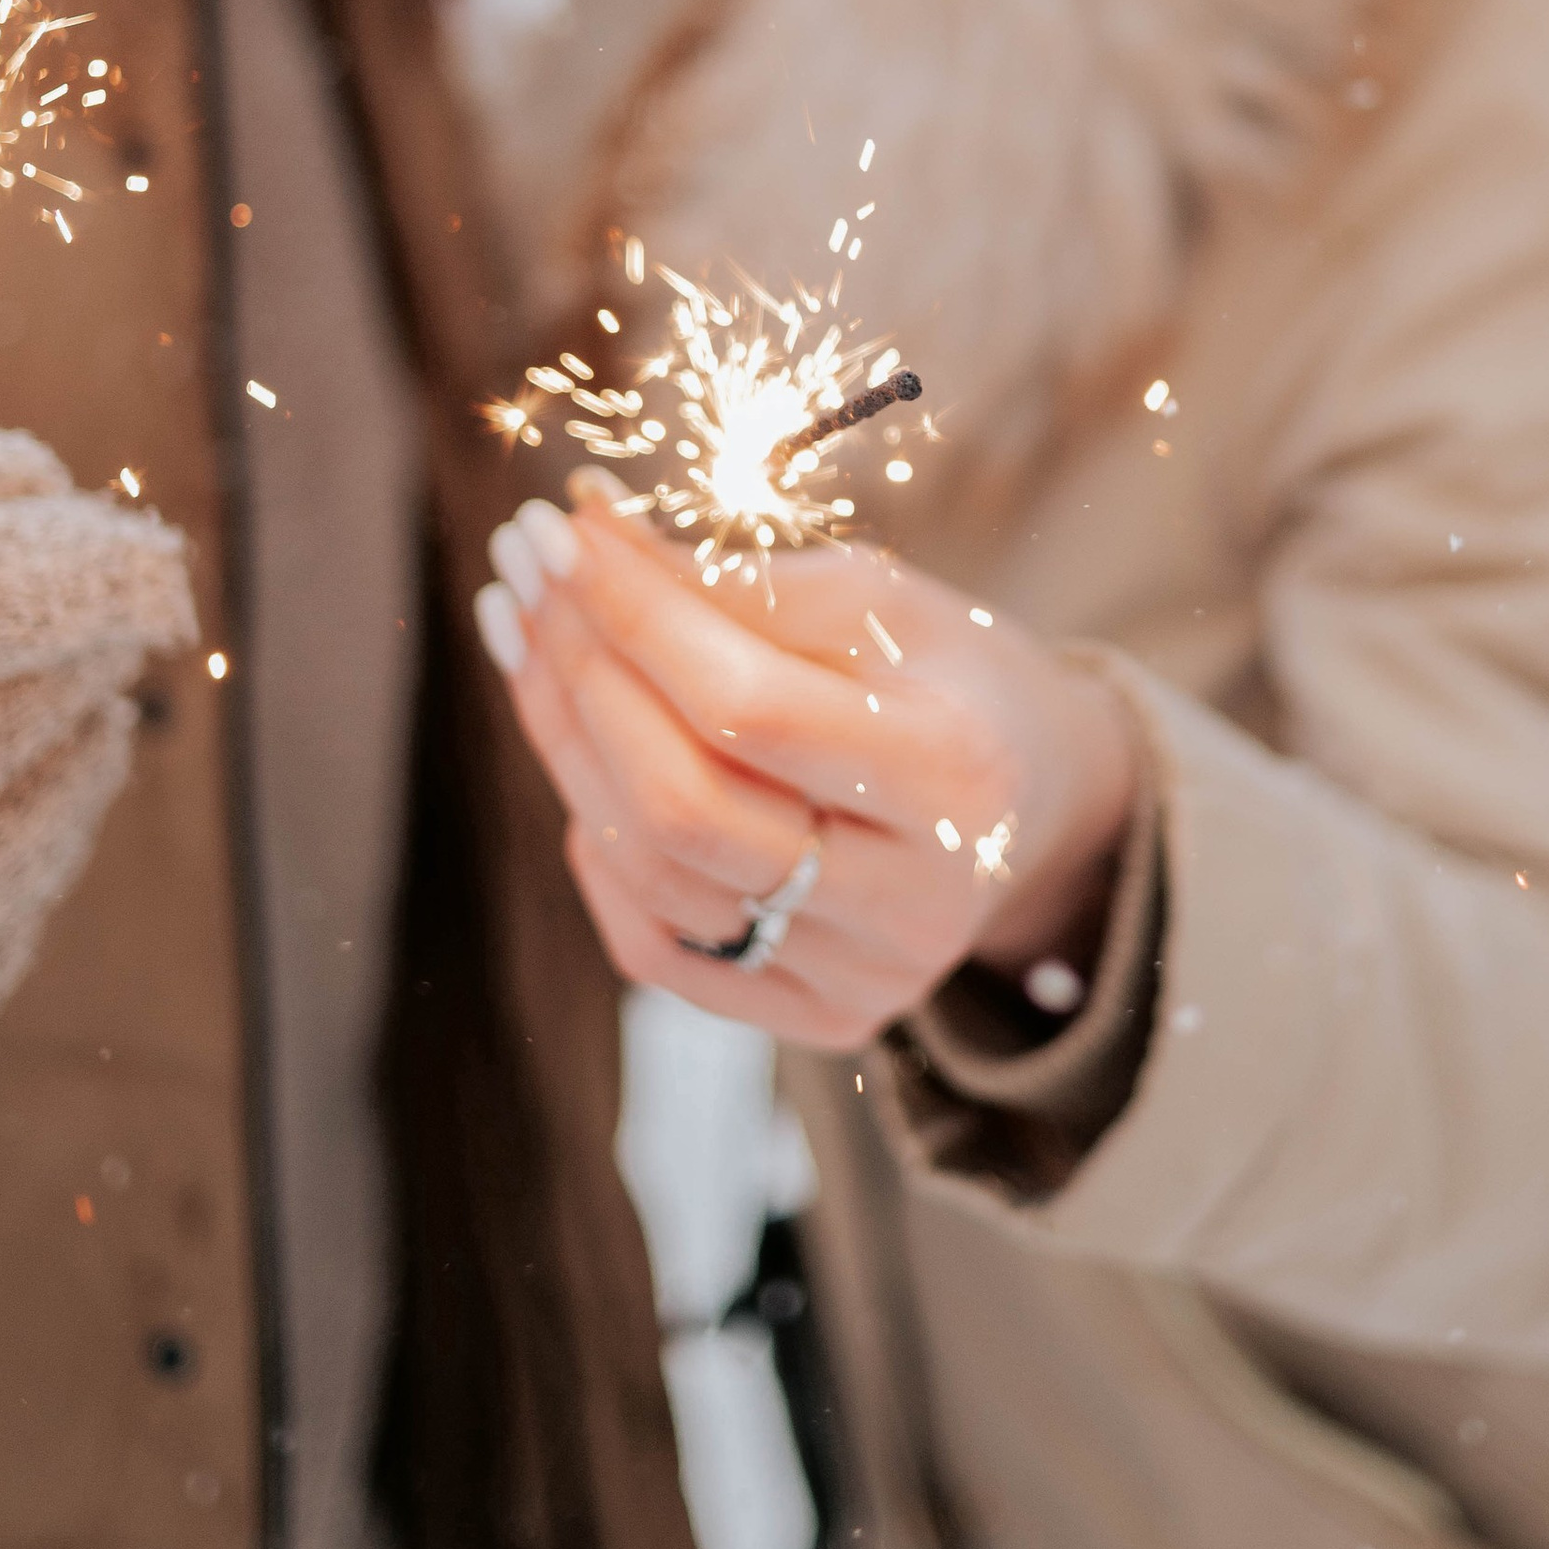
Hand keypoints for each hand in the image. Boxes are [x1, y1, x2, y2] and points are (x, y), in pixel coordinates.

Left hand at [476, 487, 1137, 1050]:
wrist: (1030, 802)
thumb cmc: (944, 674)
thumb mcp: (877, 599)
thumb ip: (737, 582)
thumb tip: (585, 536)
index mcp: (955, 774)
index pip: (746, 705)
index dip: (632, 616)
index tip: (555, 529)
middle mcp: (917, 902)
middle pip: (682, 804)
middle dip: (578, 674)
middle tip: (518, 574)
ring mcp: (866, 978)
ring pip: (653, 875)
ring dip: (565, 745)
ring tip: (530, 641)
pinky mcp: (819, 1019)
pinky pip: (655, 949)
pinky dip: (598, 849)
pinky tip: (586, 760)